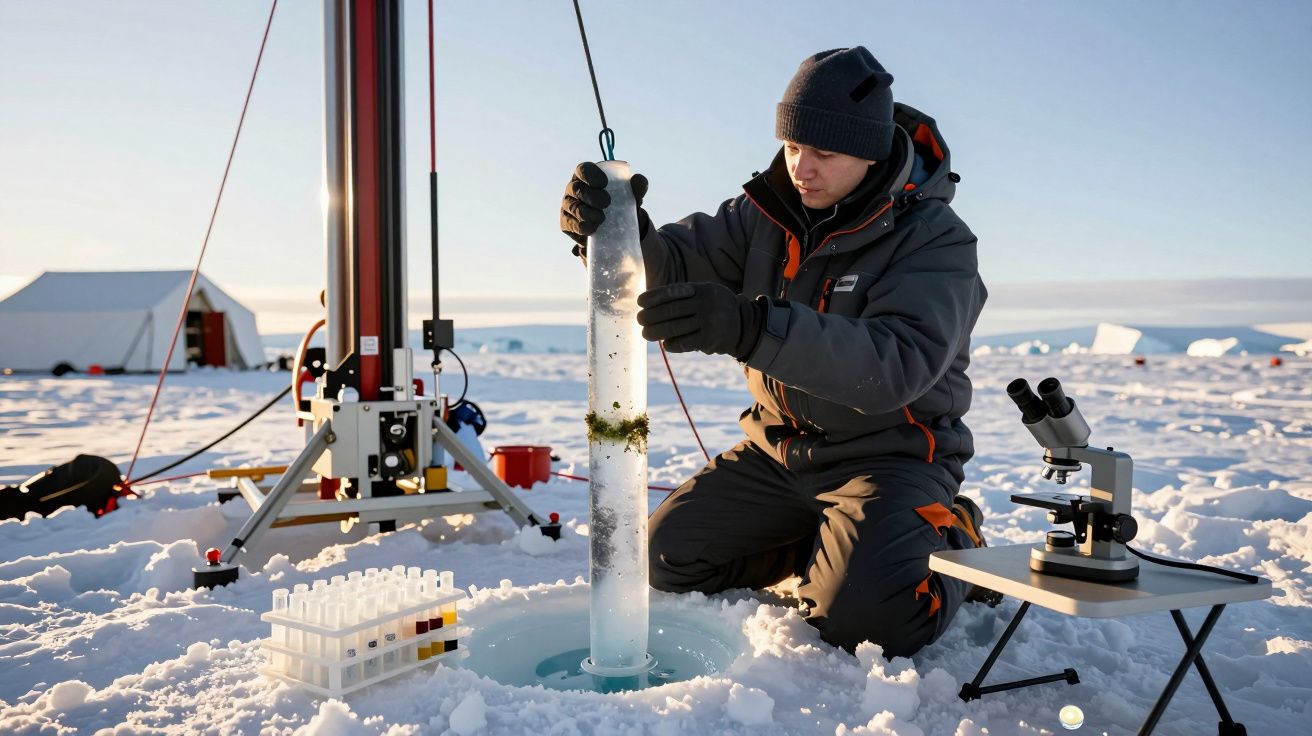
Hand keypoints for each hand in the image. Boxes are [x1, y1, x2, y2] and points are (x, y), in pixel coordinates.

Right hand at [560, 162, 649, 258]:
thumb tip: (639, 180)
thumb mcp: (632, 196)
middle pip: (577, 189)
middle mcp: (574, 189)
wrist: (616, 229)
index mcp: (587, 176)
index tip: (604, 183)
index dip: (591, 175)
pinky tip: (591, 229)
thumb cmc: (620, 204)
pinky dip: (581, 227)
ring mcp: (568, 206)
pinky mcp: (567, 223)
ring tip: (601, 219)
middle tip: (607, 203)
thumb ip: (638, 186)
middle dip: (591, 196)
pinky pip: (570, 224)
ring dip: (587, 213)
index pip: (583, 169)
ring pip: (573, 207)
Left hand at [636, 282, 765, 359]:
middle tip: (640, 320)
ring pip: (674, 329)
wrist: (742, 324)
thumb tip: (650, 302)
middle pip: (670, 312)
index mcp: (700, 289)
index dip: (653, 297)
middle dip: (650, 317)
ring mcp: (707, 323)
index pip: (672, 292)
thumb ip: (682, 295)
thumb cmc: (713, 306)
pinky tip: (666, 343)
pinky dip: (671, 344)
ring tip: (646, 334)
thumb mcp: (703, 292)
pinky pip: (683, 343)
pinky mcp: (708, 340)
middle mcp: (704, 304)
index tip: (640, 302)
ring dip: (656, 332)